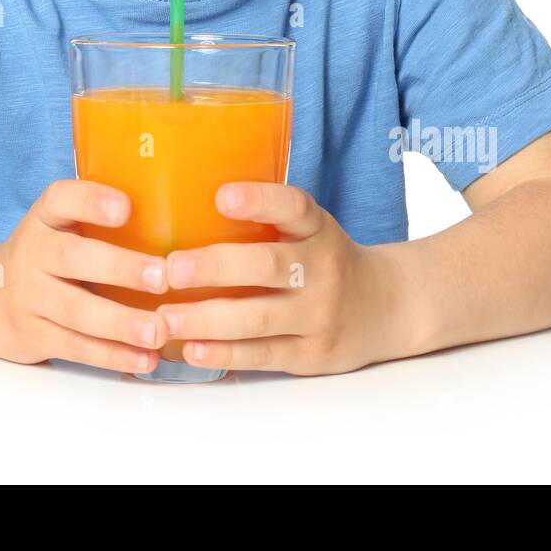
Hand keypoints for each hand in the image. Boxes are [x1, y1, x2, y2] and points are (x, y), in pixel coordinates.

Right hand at [0, 179, 169, 375]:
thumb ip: (99, 219)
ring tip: (159, 329)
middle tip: (163, 277)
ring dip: (121, 323)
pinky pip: (75, 346)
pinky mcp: (34, 336)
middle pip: (72, 258)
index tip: (126, 207)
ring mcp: (29, 297)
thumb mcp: (61, 226)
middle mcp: (32, 253)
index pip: (61, 199)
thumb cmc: (48, 255)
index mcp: (44, 218)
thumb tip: (181, 210)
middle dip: (120, 268)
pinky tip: (145, 357)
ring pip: (75, 311)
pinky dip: (112, 355)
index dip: (91, 200)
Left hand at [155, 182, 395, 375]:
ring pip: (259, 318)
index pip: (294, 207)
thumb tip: (181, 203)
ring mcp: (318, 315)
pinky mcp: (311, 354)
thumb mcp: (309, 229)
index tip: (221, 196)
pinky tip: (190, 348)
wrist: (387, 307)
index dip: (259, 200)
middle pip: (268, 265)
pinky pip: (262, 354)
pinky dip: (223, 353)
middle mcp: (322, 269)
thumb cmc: (324, 260)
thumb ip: (264, 220)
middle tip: (170, 268)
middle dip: (215, 266)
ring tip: (164, 318)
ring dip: (206, 319)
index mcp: (317, 229)